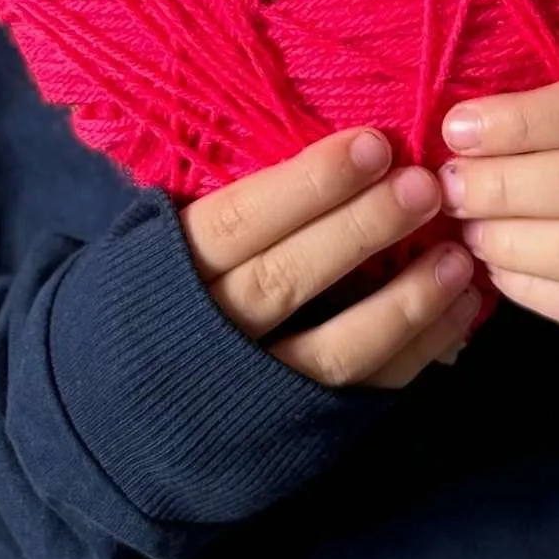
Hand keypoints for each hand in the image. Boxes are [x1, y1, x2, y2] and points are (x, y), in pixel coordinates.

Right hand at [0, 0, 478, 388]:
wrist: (95, 427)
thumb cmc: (137, 300)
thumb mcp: (147, 242)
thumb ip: (208, 195)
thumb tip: (287, 124)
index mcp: (167, 274)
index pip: (239, 223)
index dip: (307, 184)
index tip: (371, 143)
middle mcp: (209, 336)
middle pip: (288, 279)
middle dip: (363, 231)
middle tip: (430, 183)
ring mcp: (253, 394)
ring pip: (335, 351)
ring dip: (406, 302)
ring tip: (463, 257)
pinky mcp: (293, 434)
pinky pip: (362, 398)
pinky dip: (416, 355)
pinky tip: (463, 314)